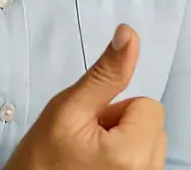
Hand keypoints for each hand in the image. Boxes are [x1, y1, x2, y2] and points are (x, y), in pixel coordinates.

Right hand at [5, 24, 165, 169]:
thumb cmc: (39, 163)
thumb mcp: (68, 109)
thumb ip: (105, 73)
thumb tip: (129, 33)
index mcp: (134, 154)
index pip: (148, 105)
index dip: (115, 111)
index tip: (88, 131)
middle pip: (152, 124)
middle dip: (122, 127)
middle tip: (85, 145)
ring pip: (149, 144)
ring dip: (124, 145)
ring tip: (89, 160)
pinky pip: (145, 162)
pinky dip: (125, 162)